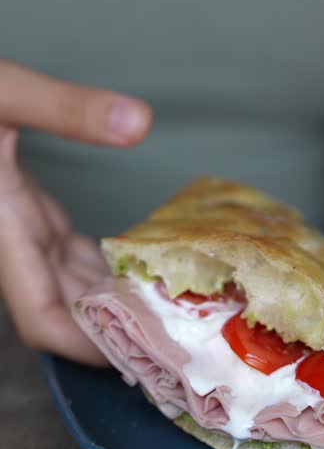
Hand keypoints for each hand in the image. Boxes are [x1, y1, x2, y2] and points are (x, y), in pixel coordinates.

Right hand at [0, 59, 151, 360]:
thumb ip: (67, 109)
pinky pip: (60, 248)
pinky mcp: (17, 201)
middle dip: (113, 330)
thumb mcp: (5, 91)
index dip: (85, 348)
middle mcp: (6, 236)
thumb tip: (140, 123)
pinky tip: (132, 265)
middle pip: (61, 308)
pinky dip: (96, 262)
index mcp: (1, 225)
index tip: (141, 357)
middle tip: (180, 339)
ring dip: (109, 298)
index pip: (41, 317)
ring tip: (172, 310)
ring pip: (63, 280)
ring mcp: (12, 221)